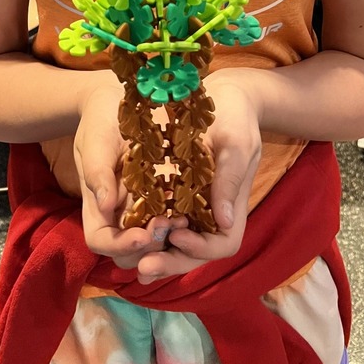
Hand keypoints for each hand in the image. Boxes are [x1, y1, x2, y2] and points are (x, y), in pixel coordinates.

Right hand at [74, 80, 182, 268]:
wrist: (117, 101)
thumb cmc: (101, 118)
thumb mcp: (95, 139)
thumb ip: (97, 170)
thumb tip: (105, 204)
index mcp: (95, 204)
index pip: (100, 240)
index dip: (119, 245)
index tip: (142, 236)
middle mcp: (116, 212)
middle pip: (127, 251)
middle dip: (149, 247)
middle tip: (171, 227)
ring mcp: (137, 207)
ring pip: (151, 241)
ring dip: (167, 239)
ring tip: (185, 222)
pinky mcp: (158, 196)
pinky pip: (167, 218)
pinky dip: (179, 222)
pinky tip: (194, 211)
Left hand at [133, 76, 261, 284]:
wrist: (225, 96)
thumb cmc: (235, 116)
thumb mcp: (236, 143)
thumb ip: (230, 179)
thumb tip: (225, 221)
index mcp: (233, 204)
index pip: (223, 243)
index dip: (201, 248)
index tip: (176, 235)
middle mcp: (215, 213)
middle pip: (197, 252)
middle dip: (171, 262)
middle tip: (143, 268)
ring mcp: (197, 206)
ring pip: (178, 243)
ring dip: (158, 254)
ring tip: (133, 262)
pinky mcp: (179, 194)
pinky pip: (166, 221)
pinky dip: (150, 233)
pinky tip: (127, 236)